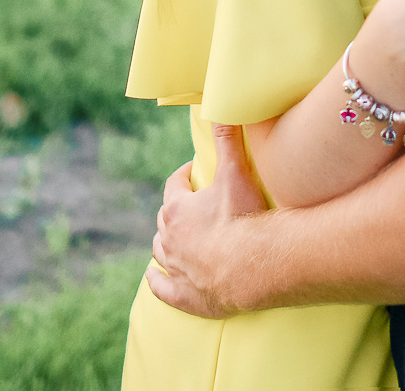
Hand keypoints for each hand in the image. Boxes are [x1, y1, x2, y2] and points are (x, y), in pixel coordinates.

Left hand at [148, 124, 266, 318]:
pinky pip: (161, 288)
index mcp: (177, 209)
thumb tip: (220, 108)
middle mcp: (169, 238)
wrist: (252, 268)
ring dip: (164, 244)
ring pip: (160, 251)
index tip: (194, 172)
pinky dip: (156, 281)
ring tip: (174, 239)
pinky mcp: (183, 295)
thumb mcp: (235, 173)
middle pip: (164, 218)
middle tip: (192, 206)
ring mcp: (175, 268)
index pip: (174, 186)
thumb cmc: (243, 218)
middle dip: (175, 210)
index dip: (183, 177)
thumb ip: (227, 140)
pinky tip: (153, 277)